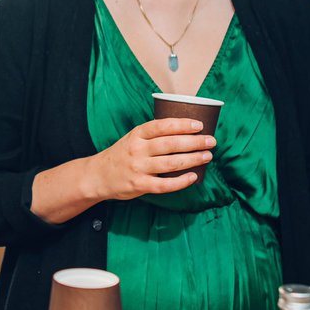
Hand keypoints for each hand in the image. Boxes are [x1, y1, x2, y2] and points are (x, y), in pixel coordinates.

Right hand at [89, 117, 214, 200]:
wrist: (98, 176)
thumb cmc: (122, 154)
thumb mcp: (132, 138)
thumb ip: (153, 135)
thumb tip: (186, 132)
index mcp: (137, 134)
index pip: (162, 126)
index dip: (182, 124)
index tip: (199, 125)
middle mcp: (137, 149)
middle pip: (170, 144)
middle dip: (194, 142)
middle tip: (211, 141)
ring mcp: (138, 168)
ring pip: (171, 163)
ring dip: (193, 159)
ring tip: (207, 156)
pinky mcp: (140, 185)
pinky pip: (165, 185)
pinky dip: (181, 181)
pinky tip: (193, 177)